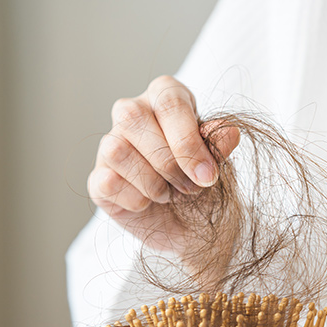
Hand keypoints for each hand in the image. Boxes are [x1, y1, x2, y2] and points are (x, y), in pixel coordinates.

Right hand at [88, 75, 239, 253]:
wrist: (195, 228)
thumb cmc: (205, 185)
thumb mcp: (220, 166)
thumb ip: (219, 147)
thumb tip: (229, 131)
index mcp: (167, 97)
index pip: (169, 101)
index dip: (188, 141)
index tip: (208, 175)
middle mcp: (133, 113)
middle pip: (135, 118)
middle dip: (169, 162)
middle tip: (192, 188)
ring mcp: (110, 144)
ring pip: (117, 149)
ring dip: (153, 183)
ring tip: (170, 194)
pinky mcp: (98, 178)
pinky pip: (108, 182)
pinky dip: (136, 200)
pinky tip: (149, 203)